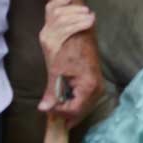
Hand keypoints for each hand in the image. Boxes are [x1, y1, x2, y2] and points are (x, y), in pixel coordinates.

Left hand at [38, 0, 103, 125]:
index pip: (73, 112)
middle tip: (50, 109)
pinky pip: (84, 99)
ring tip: (55, 102)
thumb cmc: (68, 46)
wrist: (80, 30)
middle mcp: (97, 89)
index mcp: (88, 87)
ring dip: (69, 106)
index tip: (47, 108)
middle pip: (80, 112)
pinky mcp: (95, 83)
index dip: (59, 112)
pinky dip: (73, 99)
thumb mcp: (56, 70)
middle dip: (64, 112)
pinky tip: (64, 96)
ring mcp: (98, 87)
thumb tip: (44, 109)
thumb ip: (52, 92)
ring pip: (82, 106)